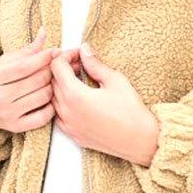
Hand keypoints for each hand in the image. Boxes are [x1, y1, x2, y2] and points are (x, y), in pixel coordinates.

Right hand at [0, 26, 80, 132]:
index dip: (43, 58)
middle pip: (36, 81)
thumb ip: (26, 51)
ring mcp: (8, 114)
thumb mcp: (4, 63)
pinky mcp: (16, 127)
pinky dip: (51, 107)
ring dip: (52, 87)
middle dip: (50, 71)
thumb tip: (44, 33)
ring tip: (51, 81)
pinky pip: (42, 117)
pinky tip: (48, 99)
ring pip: (42, 97)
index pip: (24, 67)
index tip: (53, 52)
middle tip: (55, 66)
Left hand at [49, 43, 159, 166]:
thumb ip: (95, 64)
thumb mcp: (115, 81)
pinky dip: (64, 103)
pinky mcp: (73, 135)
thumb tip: (85, 51)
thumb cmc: (131, 112)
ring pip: (54, 97)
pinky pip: (59, 114)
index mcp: (74, 96)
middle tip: (83, 64)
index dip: (67, 55)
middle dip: (65, 68)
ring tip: (82, 80)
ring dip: (63, 85)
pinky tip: (80, 99)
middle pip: (53, 81)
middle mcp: (66, 111)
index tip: (79, 54)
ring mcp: (68, 125)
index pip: (56, 66)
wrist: (140, 141)